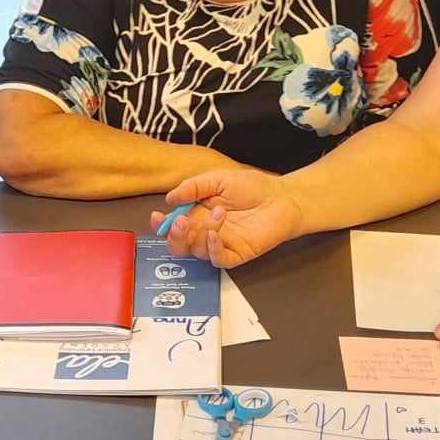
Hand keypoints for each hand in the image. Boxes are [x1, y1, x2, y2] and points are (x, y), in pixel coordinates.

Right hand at [151, 168, 298, 267]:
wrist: (281, 197)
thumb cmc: (252, 187)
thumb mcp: (218, 179)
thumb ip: (193, 187)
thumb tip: (170, 199)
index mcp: (196, 213)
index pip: (171, 225)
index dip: (161, 225)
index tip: (157, 216)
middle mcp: (205, 231)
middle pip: (179, 245)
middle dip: (174, 236)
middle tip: (181, 222)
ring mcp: (220, 244)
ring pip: (197, 251)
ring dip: (202, 232)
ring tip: (219, 213)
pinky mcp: (237, 253)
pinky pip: (218, 260)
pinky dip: (213, 250)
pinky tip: (216, 235)